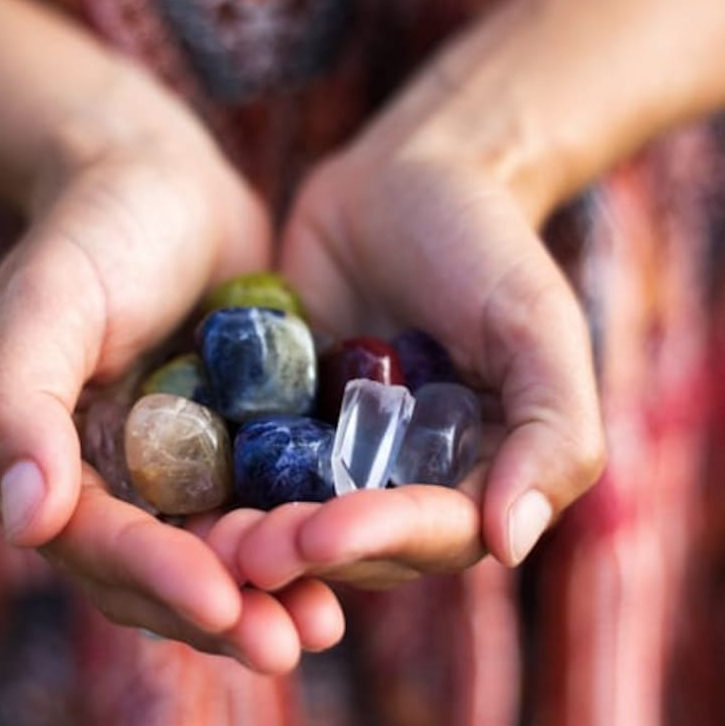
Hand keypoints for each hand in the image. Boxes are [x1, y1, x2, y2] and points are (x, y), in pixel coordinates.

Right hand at [0, 65, 342, 671]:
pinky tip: (350, 565)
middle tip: (284, 644)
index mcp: (34, 463)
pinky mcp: (227, 456)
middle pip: (154, 571)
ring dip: (265, 596)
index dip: (153, 575)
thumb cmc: (94, 228)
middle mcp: (96, 486)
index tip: (218, 603)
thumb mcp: (46, 300)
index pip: (92, 539)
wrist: (163, 182)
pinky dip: (299, 544)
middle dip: (219, 610)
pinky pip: (261, 512)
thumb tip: (24, 524)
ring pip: (213, 557)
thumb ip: (17, 406)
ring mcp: (166, 475)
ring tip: (321, 627)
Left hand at [233, 94, 605, 590]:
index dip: (382, 539)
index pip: (434, 533)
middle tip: (247, 550)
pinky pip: (243, 465)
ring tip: (206, 536)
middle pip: (355, 545)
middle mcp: (401, 482)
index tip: (325, 534)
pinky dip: (214, 483)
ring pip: (292, 517)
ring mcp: (332, 457)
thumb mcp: (535, 324)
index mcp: (474, 477)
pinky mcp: (274, 425)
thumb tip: (510, 544)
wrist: (403, 175)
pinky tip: (173, 493)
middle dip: (303, 549)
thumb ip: (551, 430)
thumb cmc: (485, 244)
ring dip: (251, 536)